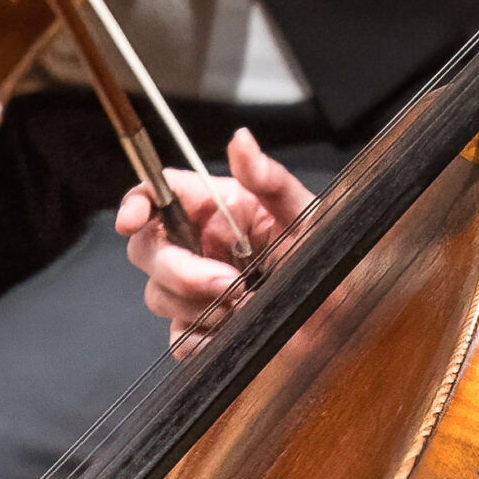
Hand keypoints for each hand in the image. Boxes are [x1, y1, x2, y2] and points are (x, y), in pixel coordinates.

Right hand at [117, 128, 312, 349]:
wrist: (345, 318)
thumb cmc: (329, 258)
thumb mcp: (306, 214)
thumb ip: (270, 180)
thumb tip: (242, 140)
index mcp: (217, 208)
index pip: (158, 194)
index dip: (137, 203)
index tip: (134, 219)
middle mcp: (200, 245)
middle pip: (148, 249)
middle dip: (179, 270)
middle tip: (228, 283)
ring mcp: (197, 290)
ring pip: (159, 295)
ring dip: (197, 305)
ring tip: (244, 306)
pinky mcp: (204, 329)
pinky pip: (178, 338)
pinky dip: (201, 339)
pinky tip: (232, 332)